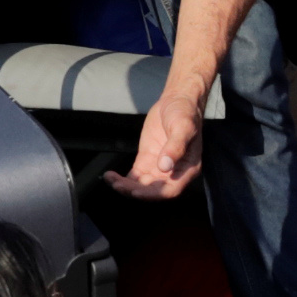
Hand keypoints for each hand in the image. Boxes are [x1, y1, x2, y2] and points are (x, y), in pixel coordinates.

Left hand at [111, 84, 205, 199]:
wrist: (177, 101)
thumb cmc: (185, 114)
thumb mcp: (183, 128)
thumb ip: (175, 147)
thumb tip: (164, 167)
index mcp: (186, 169)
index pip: (170, 190)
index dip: (153, 194)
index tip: (136, 192)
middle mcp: (172, 173)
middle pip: (153, 190)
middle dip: (135, 191)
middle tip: (118, 185)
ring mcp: (158, 168)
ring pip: (141, 185)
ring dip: (126, 186)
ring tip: (111, 180)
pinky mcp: (146, 161)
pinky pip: (134, 176)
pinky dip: (122, 179)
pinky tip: (110, 176)